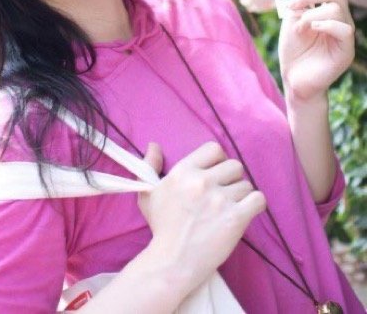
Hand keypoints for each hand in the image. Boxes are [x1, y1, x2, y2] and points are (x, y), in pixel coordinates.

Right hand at [138, 142, 265, 297]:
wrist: (173, 262)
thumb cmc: (161, 228)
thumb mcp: (148, 193)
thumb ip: (150, 165)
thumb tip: (154, 144)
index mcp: (183, 171)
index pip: (214, 149)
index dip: (218, 160)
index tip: (215, 174)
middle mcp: (202, 181)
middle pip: (234, 166)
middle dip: (231, 179)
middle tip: (223, 194)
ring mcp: (220, 199)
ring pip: (246, 185)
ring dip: (241, 196)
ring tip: (229, 209)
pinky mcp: (235, 218)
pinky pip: (258, 199)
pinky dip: (255, 205)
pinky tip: (245, 212)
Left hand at [279, 0, 354, 101]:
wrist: (293, 78)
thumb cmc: (294, 49)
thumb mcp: (291, 19)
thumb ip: (297, 0)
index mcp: (330, 9)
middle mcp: (341, 19)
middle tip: (293, 5)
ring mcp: (345, 34)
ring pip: (337, 8)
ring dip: (311, 14)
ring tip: (298, 28)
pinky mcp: (346, 50)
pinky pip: (344, 29)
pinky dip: (324, 25)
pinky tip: (311, 30)